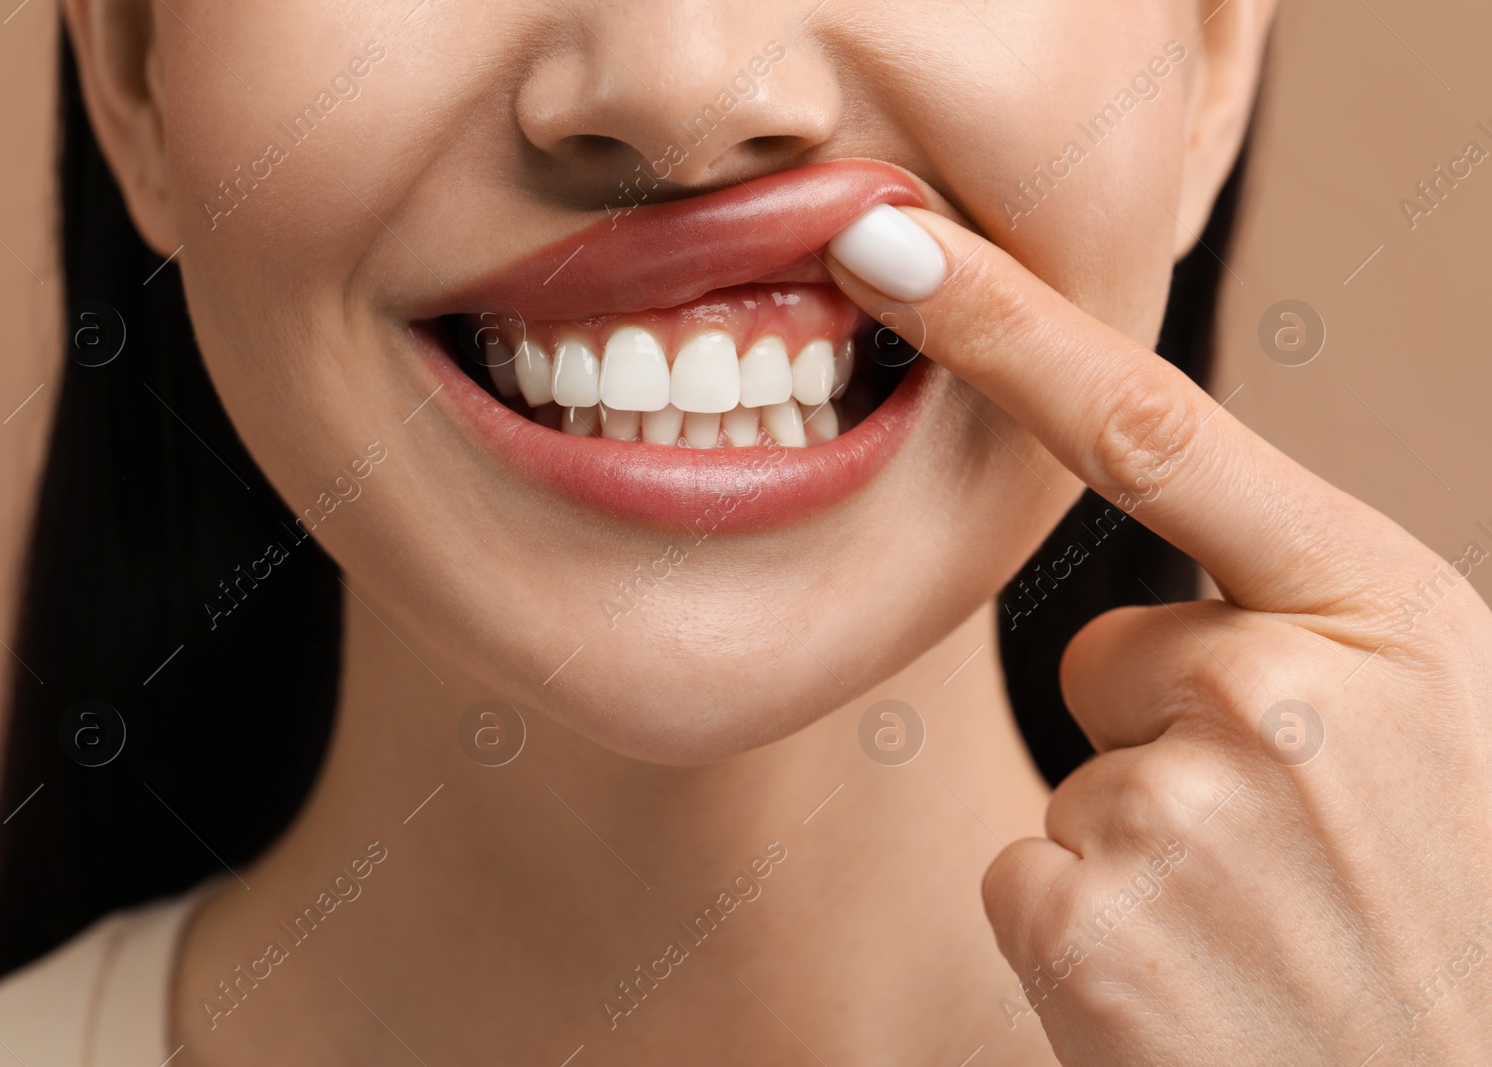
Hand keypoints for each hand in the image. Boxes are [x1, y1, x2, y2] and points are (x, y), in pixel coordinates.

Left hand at [826, 205, 1491, 1063]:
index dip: (1008, 321)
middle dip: (1167, 738)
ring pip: (1077, 778)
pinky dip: (1092, 935)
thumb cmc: (1460, 927)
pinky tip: (1200, 991)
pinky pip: (1031, 873)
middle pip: (1110, 650)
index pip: (1156, 429)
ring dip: (1144, 854)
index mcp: (1387, 615)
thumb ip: (1317, 628)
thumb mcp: (1452, 733)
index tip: (889, 240)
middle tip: (1291, 858)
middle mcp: (1281, 693)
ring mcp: (1180, 811)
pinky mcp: (1088, 924)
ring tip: (1266, 942)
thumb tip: (1159, 617)